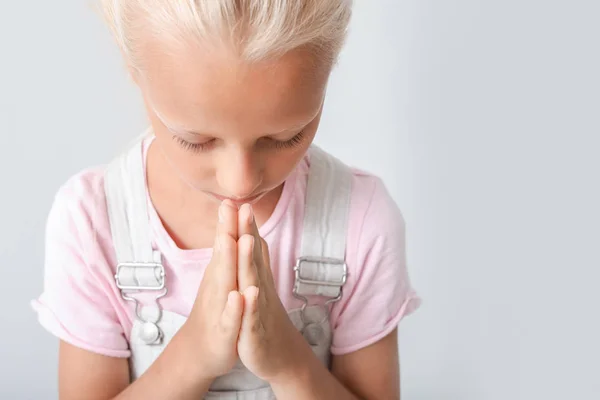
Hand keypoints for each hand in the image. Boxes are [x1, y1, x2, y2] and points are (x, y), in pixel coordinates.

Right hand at [182, 200, 242, 379]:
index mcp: (220, 275)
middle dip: (228, 231)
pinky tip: (241, 295)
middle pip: (223, 257)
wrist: (203, 352)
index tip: (232, 197)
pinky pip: (232, 319)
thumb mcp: (222, 282)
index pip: (224, 245)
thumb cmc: (217, 312)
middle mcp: (218, 288)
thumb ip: (226, 256)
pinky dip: (236, 307)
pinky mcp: (226, 333)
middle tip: (230, 206)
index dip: (228, 222)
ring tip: (237, 240)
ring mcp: (220, 310)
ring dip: (231, 262)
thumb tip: (230, 229)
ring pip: (226, 284)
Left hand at [235, 203, 303, 381]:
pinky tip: (248, 293)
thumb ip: (255, 260)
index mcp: (255, 277)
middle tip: (244, 206)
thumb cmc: (262, 317)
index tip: (237, 199)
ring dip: (251, 261)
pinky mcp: (254, 332)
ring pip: (254, 282)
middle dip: (248, 232)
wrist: (276, 354)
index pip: (250, 247)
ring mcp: (258, 309)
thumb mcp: (257, 285)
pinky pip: (252, 317)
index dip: (245, 224)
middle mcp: (259, 288)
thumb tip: (252, 233)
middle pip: (253, 257)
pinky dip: (250, 305)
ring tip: (248, 239)